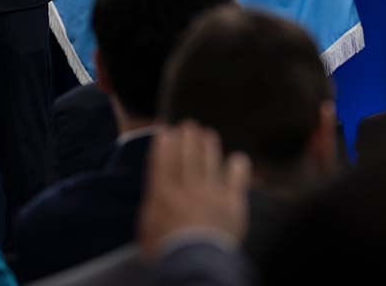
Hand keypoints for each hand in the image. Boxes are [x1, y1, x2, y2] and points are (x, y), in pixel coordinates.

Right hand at [138, 122, 251, 260]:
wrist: (193, 261)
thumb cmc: (165, 250)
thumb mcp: (146, 227)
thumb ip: (152, 203)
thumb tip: (155, 188)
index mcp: (163, 193)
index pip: (164, 161)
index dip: (166, 143)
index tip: (167, 130)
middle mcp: (187, 187)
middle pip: (187, 155)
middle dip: (188, 137)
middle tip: (189, 124)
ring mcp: (211, 192)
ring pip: (210, 160)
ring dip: (209, 145)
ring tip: (208, 134)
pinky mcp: (232, 201)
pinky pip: (237, 178)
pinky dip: (238, 167)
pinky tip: (238, 158)